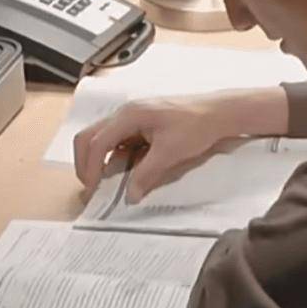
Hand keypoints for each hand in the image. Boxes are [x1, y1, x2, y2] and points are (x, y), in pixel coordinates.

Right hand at [73, 87, 287, 202]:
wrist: (219, 112)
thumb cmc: (197, 125)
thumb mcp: (170, 154)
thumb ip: (145, 175)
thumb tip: (130, 195)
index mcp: (129, 115)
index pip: (97, 142)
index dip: (90, 168)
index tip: (93, 188)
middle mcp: (126, 113)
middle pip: (91, 137)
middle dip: (87, 162)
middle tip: (92, 185)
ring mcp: (134, 116)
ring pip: (105, 139)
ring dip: (103, 160)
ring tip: (110, 181)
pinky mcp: (143, 123)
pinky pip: (121, 140)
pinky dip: (119, 156)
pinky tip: (129, 169)